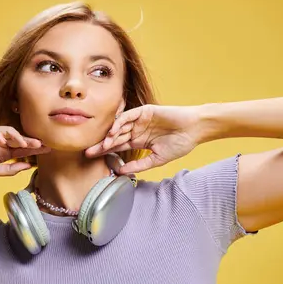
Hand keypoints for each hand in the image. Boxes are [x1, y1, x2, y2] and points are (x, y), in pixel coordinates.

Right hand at [0, 118, 50, 176]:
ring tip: (24, 144)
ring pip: (8, 131)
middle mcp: (0, 140)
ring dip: (17, 137)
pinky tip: (1, 140)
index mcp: (3, 152)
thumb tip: (28, 166)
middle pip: (19, 139)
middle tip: (42, 144)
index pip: (22, 150)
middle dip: (31, 142)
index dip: (34, 150)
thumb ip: (9, 169)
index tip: (48, 150)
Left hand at [85, 104, 201, 173]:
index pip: (117, 147)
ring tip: (103, 146)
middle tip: (87, 152)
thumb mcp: (157, 159)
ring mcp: (139, 120)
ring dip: (110, 136)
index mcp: (138, 141)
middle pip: (114, 138)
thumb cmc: (180, 144)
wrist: (195, 129)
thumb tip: (121, 172)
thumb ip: (140, 165)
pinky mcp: (144, 111)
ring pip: (119, 127)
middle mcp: (136, 130)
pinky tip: (113, 132)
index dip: (104, 152)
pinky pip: (127, 116)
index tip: (91, 159)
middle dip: (101, 145)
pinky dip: (119, 123)